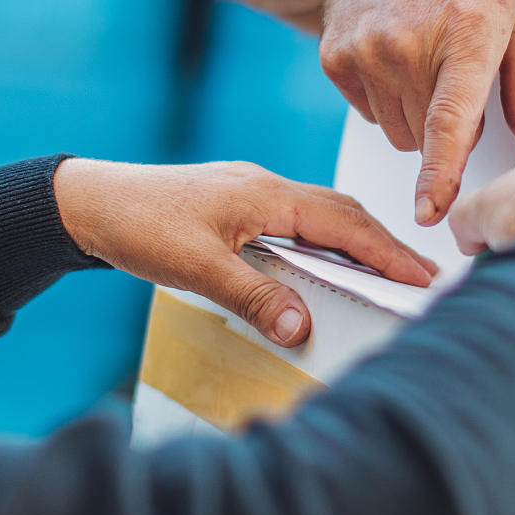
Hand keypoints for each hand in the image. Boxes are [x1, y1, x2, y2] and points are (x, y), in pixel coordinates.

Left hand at [54, 159, 437, 347]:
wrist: (90, 202)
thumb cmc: (138, 225)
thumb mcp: (198, 269)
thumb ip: (254, 297)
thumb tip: (301, 327)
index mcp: (267, 195)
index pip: (345, 225)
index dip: (389, 253)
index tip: (424, 276)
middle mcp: (265, 186)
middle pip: (342, 213)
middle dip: (385, 245)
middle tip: (421, 276)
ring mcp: (249, 192)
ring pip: (320, 213)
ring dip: (356, 240)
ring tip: (384, 271)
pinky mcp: (234, 202)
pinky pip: (296, 217)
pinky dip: (324, 239)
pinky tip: (323, 261)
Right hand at [320, 0, 514, 227]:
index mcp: (468, 31)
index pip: (450, 118)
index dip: (441, 171)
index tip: (430, 211)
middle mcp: (408, 44)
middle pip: (428, 137)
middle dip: (449, 124)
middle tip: (458, 72)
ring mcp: (365, 52)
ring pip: (398, 133)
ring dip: (417, 114)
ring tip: (427, 57)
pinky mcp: (335, 59)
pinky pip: (370, 114)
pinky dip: (388, 98)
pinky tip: (396, 52)